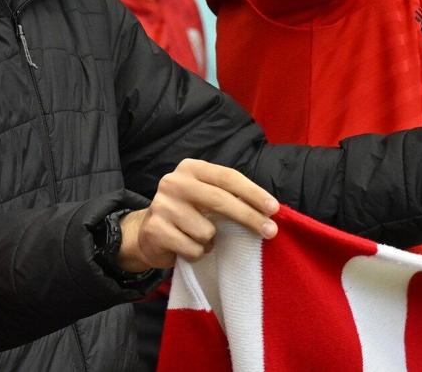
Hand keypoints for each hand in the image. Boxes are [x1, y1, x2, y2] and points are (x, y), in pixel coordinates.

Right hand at [117, 159, 277, 271]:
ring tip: (198, 238)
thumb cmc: (187, 213)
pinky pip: (193, 249)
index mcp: (191, 168)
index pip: (227, 177)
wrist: (148, 234)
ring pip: (207, 231)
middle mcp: (174, 182)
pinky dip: (196, 253)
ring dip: (210, 242)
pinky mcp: (156, 230)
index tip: (274, 208)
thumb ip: (228, 197)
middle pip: (220, 200)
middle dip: (249, 217)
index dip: (253, 192)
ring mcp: (162, 206)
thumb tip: (267, 212)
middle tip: (271, 232)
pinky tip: (185, 247)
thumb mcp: (205, 196)